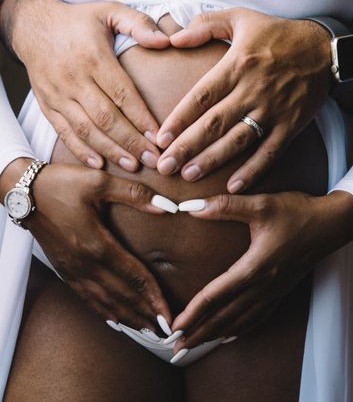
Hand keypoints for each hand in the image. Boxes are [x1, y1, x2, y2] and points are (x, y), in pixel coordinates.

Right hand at [4, 0, 170, 168]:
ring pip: (86, 129)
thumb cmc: (78, 20)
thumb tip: (165, 40)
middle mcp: (74, 79)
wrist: (33, 25)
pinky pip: (64, 132)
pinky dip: (81, 150)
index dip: (141, 117)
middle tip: (154, 160)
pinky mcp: (47, 105)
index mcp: (93, 57)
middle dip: (131, 142)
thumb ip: (138, 24)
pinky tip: (99, 164)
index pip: (122, 93)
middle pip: (106, 117)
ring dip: (110, 150)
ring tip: (133, 166)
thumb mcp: (110, 10)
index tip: (159, 136)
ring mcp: (58, 95)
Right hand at [10, 160, 171, 330]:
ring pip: (105, 301)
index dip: (154, 295)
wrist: (25, 192)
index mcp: (97, 244)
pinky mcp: (64, 269)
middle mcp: (85, 263)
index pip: (134, 276)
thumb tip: (166, 205)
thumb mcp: (99, 182)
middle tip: (166, 330)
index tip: (169, 313)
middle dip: (146, 313)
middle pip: (121, 295)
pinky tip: (114, 320)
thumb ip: (134, 193)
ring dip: (128, 317)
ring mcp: (73, 269)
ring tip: (147, 329)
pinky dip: (104, 311)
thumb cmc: (61, 184)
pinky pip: (87, 297)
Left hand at [156, 8, 332, 191]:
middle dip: (187, 147)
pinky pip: (270, 151)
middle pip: (214, 123)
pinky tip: (234, 186)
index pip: (201, 97)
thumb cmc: (277, 33)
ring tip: (189, 176)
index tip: (160, 138)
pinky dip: (253, 170)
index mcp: (236, 65)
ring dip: (212, 161)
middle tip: (165, 166)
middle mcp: (252, 90)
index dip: (179, 119)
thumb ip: (205, 25)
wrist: (324, 48)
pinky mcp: (290, 124)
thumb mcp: (240, 17)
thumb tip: (174, 37)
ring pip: (237, 140)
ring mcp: (272, 110)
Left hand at [171, 190, 352, 351]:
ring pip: (240, 321)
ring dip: (215, 334)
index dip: (194, 312)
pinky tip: (230, 334)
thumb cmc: (296, 213)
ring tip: (196, 344)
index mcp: (254, 268)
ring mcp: (273, 292)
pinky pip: (257, 318)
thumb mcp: (260, 205)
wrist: (330, 224)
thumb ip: (225, 206)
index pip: (216, 295)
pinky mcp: (281, 291)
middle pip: (225, 316)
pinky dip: (239, 330)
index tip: (175, 326)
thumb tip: (191, 206)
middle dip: (199, 332)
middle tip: (176, 346)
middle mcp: (263, 286)